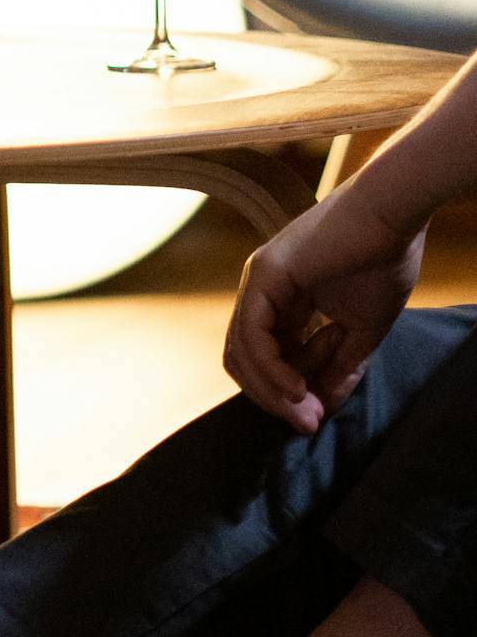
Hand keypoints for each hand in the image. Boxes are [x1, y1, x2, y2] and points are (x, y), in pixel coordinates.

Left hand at [224, 181, 426, 433]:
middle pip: (245, 359)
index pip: (264, 357)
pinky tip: (297, 389)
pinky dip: (270, 369)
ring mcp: (257, 281)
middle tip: (308, 423)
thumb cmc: (384, 259)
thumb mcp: (362, 328)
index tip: (317, 417)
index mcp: (280, 301)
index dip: (286, 392)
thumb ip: (340, 365)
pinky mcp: (264, 276)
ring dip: (272, 391)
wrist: (394, 213)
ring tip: (306, 413)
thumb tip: (322, 407)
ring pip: (243, 351)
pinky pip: (253, 335)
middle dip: (273, 398)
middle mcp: (260, 291)